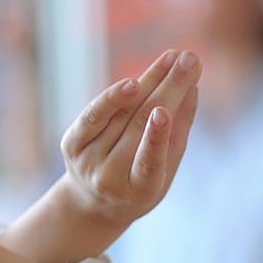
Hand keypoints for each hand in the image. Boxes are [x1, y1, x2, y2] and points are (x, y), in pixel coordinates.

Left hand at [0, 49, 200, 262]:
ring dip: (149, 81)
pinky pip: (94, 115)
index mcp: (139, 192)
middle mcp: (108, 178)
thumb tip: (192, 86)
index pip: (147, 163)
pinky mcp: (70, 145)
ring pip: (121, 114)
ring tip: (173, 58)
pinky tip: (134, 82)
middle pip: (138, 126)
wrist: (94, 203)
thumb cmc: (141, 183)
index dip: (155, 138)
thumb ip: (179, 130)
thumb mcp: (167, 168)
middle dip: (167, 89)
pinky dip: (112, 97)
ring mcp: (86, 162)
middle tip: (190, 60)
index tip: (164, 111)